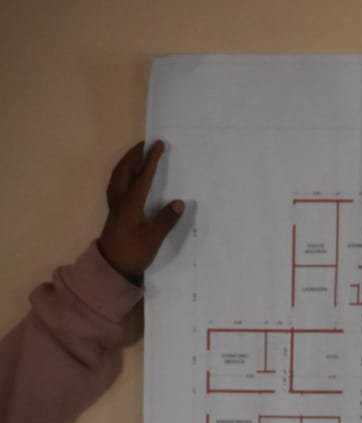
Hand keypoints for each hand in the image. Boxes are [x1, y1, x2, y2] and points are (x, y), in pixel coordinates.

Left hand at [98, 141, 184, 280]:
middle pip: (124, 171)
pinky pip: (116, 184)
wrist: (111, 268)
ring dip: (127, 162)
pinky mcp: (115, 212)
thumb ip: (166, 220)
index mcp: (130, 204)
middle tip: (146, 143)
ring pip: (118, 176)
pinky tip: (127, 176)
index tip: (159, 145)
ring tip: (137, 154)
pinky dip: (122, 173)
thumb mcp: (153, 239)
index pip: (142, 176)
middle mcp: (120, 200)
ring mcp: (115, 206)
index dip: (151, 160)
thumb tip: (179, 202)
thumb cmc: (133, 253)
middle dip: (135, 155)